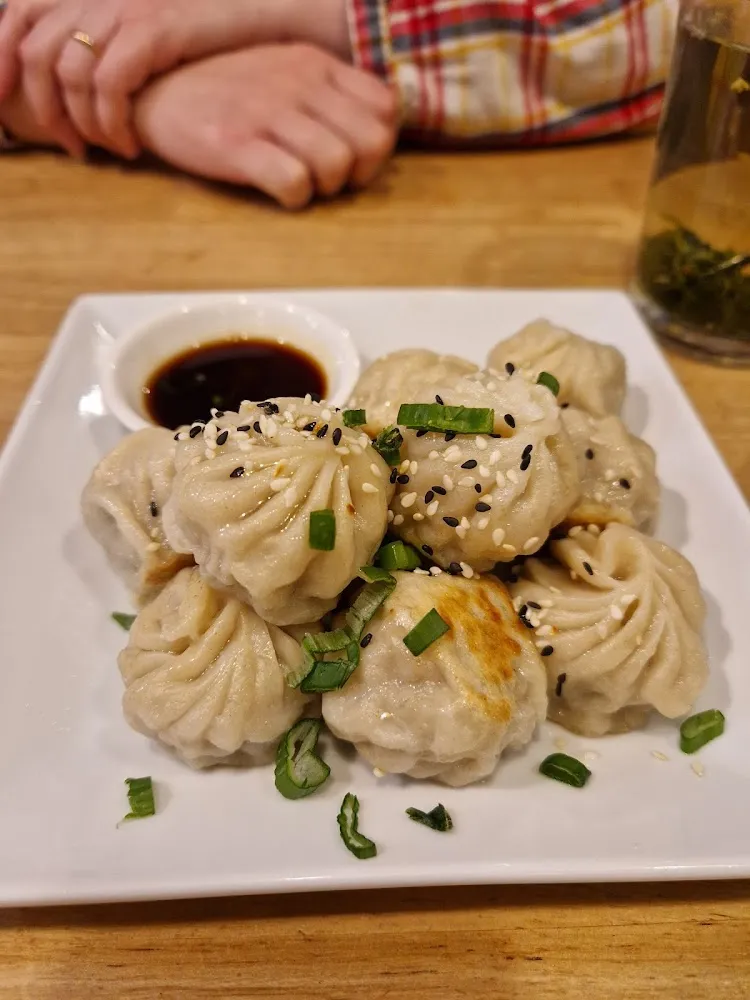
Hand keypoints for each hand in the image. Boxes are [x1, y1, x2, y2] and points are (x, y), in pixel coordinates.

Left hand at [0, 0, 350, 158]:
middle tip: (66, 146)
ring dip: (80, 122)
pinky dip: (113, 121)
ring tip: (100, 150)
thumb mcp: (148, 33)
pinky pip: (111, 83)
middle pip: (35, 48)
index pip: (18, 14)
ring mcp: (126, 8)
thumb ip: (109, 47)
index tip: (0, 100)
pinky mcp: (155, 29)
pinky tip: (131, 145)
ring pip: (70, 72)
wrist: (269, 11)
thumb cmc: (212, 33)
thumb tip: (72, 84)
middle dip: (38, 104)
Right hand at [134, 44, 396, 209]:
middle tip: (330, 179)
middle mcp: (298, 82)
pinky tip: (276, 190)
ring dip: (325, 187)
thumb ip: (328, 92)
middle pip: (372, 142)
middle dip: (359, 173)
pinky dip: (293, 198)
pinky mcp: (237, 144)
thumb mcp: (284, 72)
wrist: (156, 93)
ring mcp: (267, 111)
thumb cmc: (227, 92)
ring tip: (300, 182)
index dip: (379, 142)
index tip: (352, 157)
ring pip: (338, 164)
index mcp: (315, 62)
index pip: (385, 107)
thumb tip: (374, 131)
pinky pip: (294, 183)